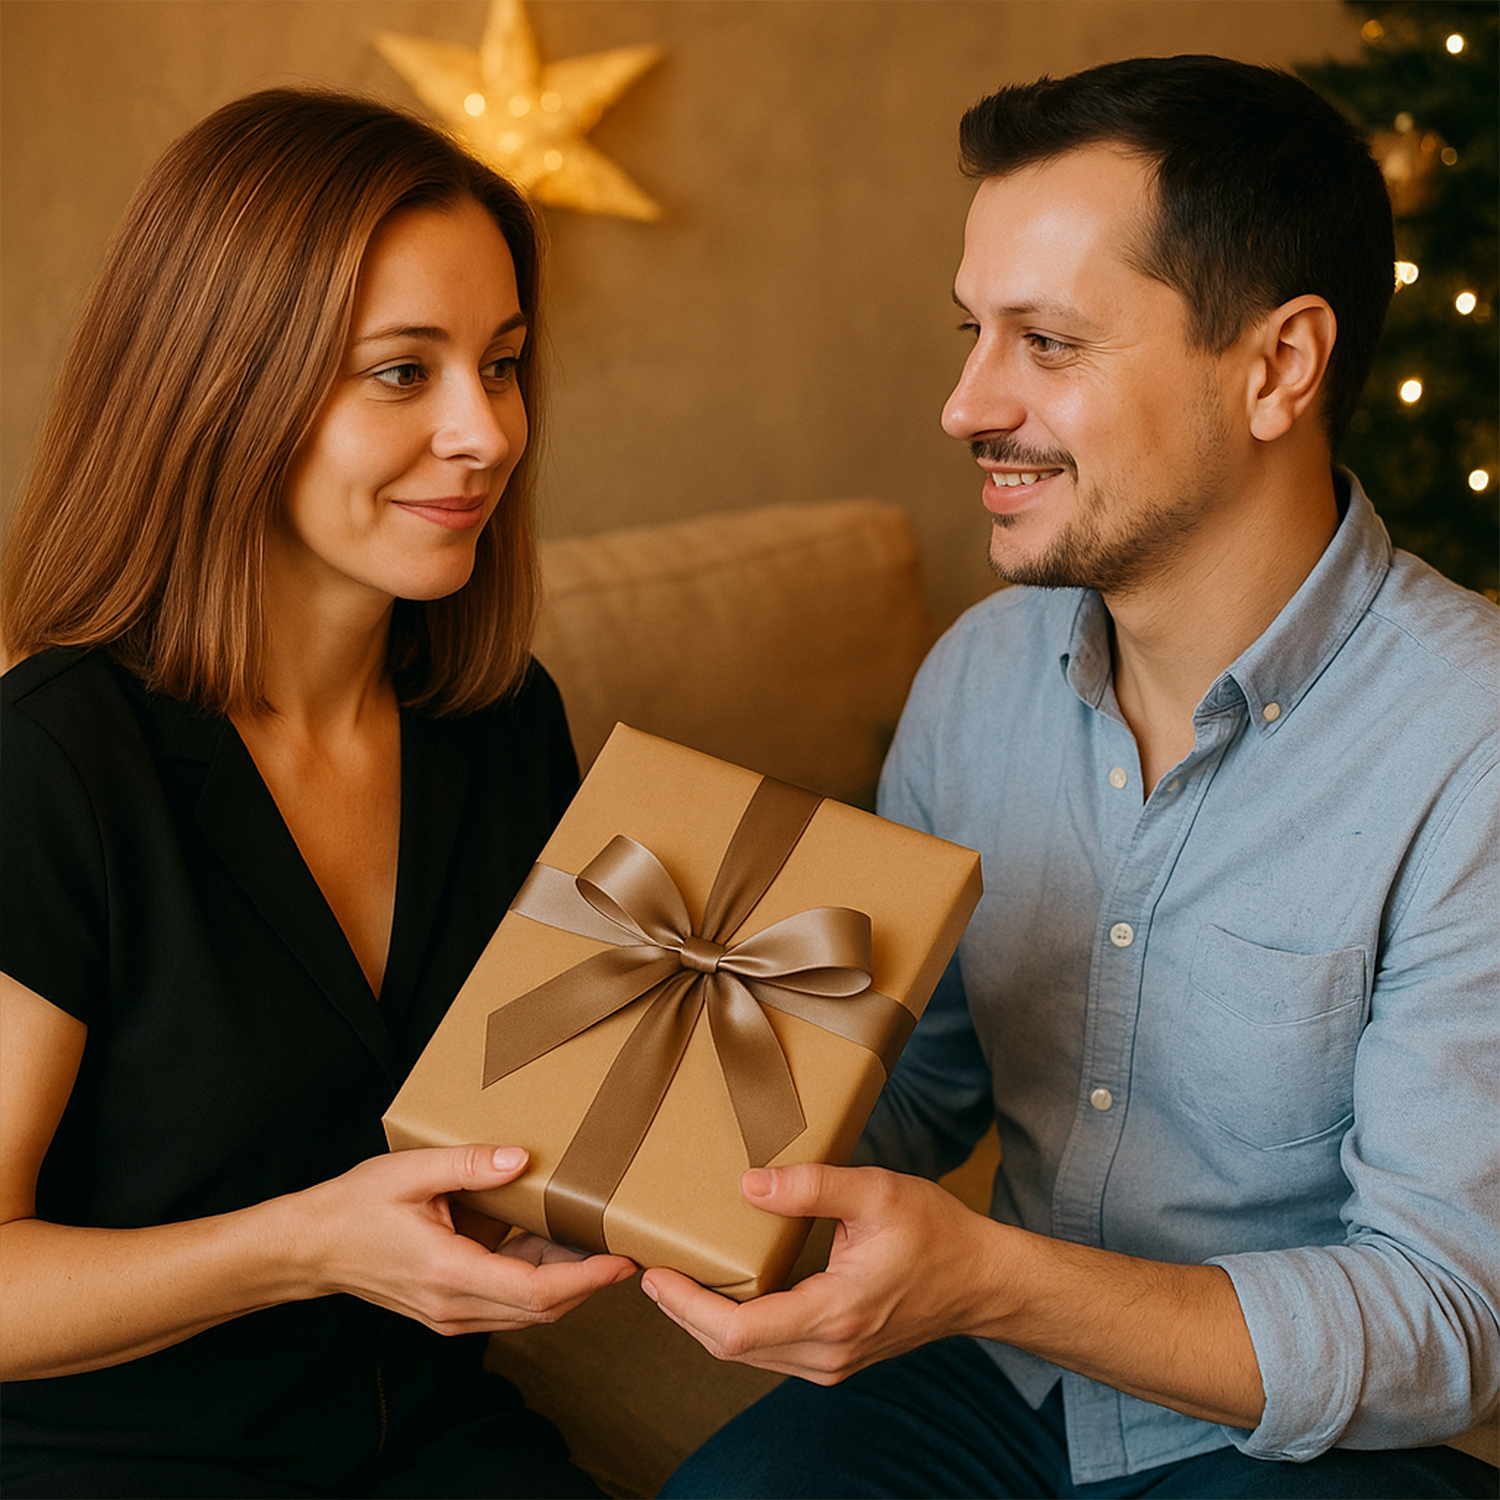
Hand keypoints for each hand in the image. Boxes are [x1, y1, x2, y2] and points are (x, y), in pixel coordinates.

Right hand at [293, 1145, 636, 1334]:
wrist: (310, 1248)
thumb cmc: (355, 1207)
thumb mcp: (410, 1171)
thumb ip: (468, 1164)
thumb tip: (521, 1159)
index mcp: (449, 1274)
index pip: (537, 1291)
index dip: (587, 1279)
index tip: (623, 1262)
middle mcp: (454, 1307)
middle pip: (542, 1309)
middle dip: (590, 1282)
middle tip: (628, 1248)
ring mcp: (451, 1315)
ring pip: (527, 1312)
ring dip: (566, 1282)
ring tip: (598, 1242)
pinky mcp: (448, 1310)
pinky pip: (506, 1304)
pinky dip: (537, 1281)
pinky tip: (551, 1243)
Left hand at [641, 1163, 999, 1383]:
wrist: (983, 1282)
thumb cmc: (936, 1234)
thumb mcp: (877, 1192)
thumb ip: (812, 1187)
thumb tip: (748, 1184)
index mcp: (833, 1314)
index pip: (736, 1332)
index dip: (685, 1306)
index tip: (654, 1273)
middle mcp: (827, 1351)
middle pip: (730, 1349)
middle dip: (682, 1313)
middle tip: (649, 1270)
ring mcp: (832, 1361)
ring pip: (747, 1356)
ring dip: (705, 1322)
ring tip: (674, 1279)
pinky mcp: (835, 1356)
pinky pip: (770, 1350)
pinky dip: (736, 1326)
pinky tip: (723, 1292)